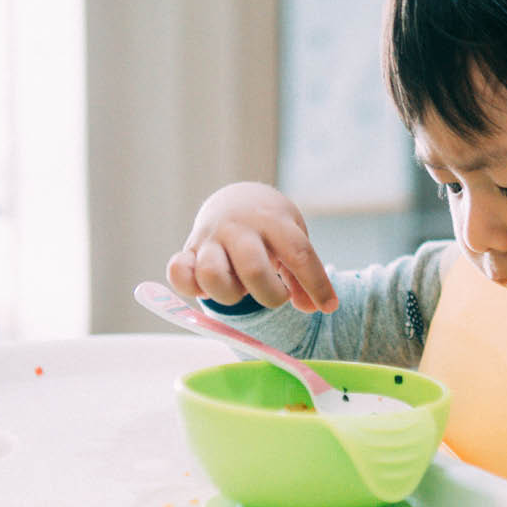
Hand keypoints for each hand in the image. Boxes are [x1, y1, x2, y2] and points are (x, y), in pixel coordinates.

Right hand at [166, 182, 337, 313]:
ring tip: (239, 289)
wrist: (238, 199)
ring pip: (211, 273)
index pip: (299, 254)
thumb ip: (303, 276)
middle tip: (276, 295)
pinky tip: (205, 288)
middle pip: (253, 268)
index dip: (316, 284)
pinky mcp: (188, 251)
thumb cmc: (273, 229)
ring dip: (229, 294)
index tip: (328, 307)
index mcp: (273, 221)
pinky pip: (178, 272)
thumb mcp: (293, 241)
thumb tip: (312, 308)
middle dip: (270, 295)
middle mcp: (240, 228)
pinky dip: (189, 286)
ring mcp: (210, 238)